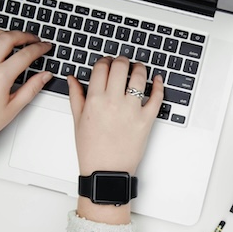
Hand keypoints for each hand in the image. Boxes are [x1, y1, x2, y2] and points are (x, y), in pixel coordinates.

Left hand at [0, 30, 52, 138]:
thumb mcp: (14, 107)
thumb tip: (45, 76)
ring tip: (15, 38)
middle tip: (33, 38)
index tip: (45, 47)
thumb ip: (32, 88)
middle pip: (8, 38)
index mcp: (0, 77)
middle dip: (24, 35)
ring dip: (5, 34)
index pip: (25, 54)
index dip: (39, 48)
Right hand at [68, 56, 163, 223]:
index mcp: (95, 100)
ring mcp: (131, 110)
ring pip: (139, 77)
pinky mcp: (146, 120)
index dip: (105, 61)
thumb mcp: (77, 121)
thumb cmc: (92, 150)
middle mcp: (113, 102)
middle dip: (122, 60)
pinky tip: (157, 80)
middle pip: (120, 66)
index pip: (101, 67)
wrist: (106, 171)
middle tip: (123, 63)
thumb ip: (76, 96)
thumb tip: (73, 79)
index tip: (107, 63)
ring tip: (138, 69)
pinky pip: (157, 97)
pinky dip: (159, 85)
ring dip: (140, 68)